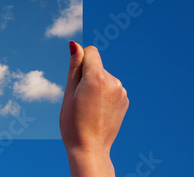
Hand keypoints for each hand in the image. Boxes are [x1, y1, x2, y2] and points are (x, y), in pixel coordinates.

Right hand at [60, 41, 128, 176]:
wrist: (89, 149)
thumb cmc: (73, 122)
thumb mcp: (69, 92)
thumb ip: (74, 66)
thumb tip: (75, 44)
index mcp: (97, 78)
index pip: (91, 51)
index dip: (80, 61)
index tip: (75, 79)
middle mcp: (114, 82)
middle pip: (96, 65)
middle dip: (86, 75)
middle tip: (79, 99)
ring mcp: (122, 92)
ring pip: (103, 77)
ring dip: (95, 85)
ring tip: (88, 106)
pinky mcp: (125, 101)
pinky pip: (111, 88)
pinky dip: (103, 94)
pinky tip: (97, 111)